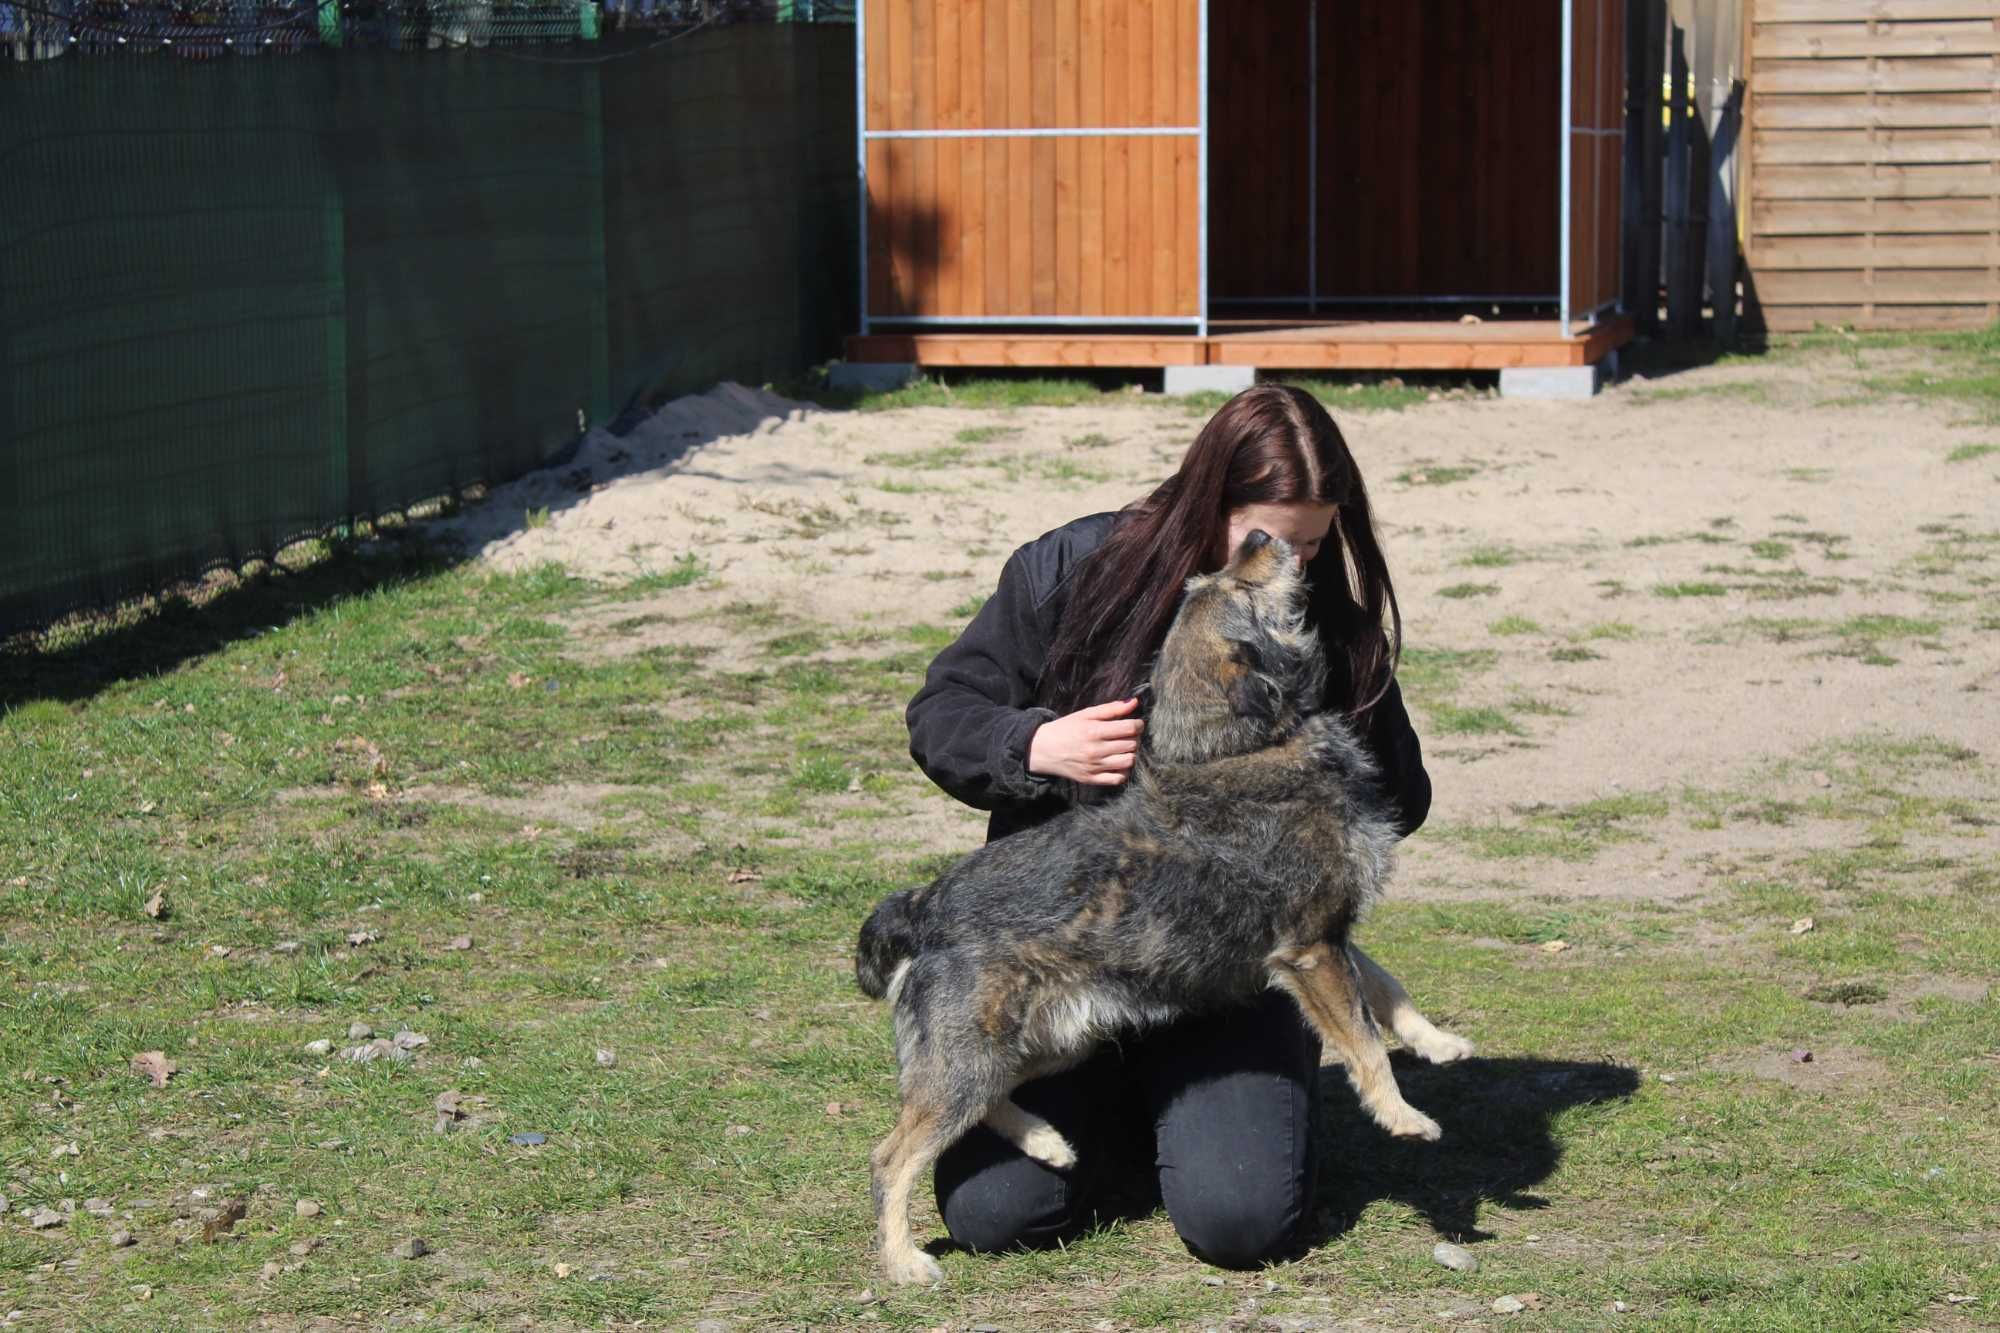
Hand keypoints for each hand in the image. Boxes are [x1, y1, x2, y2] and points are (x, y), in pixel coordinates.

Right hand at [1028, 697, 1144, 786]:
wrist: (1042, 749)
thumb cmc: (1065, 729)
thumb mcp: (1085, 714)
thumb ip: (1111, 708)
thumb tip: (1134, 702)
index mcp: (1094, 731)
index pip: (1130, 728)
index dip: (1138, 725)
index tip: (1135, 724)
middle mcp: (1096, 750)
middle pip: (1132, 744)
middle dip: (1135, 738)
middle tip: (1127, 735)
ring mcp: (1094, 767)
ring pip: (1129, 761)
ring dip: (1131, 753)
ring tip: (1123, 748)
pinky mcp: (1092, 779)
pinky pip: (1118, 779)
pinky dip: (1123, 771)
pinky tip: (1117, 762)